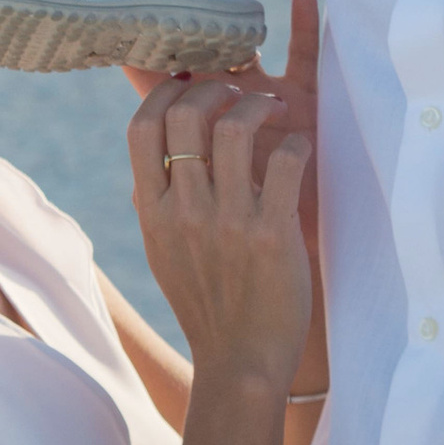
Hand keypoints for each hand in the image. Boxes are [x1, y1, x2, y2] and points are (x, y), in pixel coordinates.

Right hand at [127, 68, 311, 386]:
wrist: (240, 362)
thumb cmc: (205, 304)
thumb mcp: (162, 253)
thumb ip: (154, 205)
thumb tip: (149, 158)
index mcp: (154, 212)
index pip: (142, 128)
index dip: (165, 91)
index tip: (190, 82)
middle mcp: (185, 212)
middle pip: (184, 116)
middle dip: (213, 89)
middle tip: (237, 93)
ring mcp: (228, 222)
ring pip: (234, 128)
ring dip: (257, 105)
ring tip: (274, 108)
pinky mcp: (273, 234)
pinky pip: (285, 163)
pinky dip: (297, 143)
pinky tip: (300, 148)